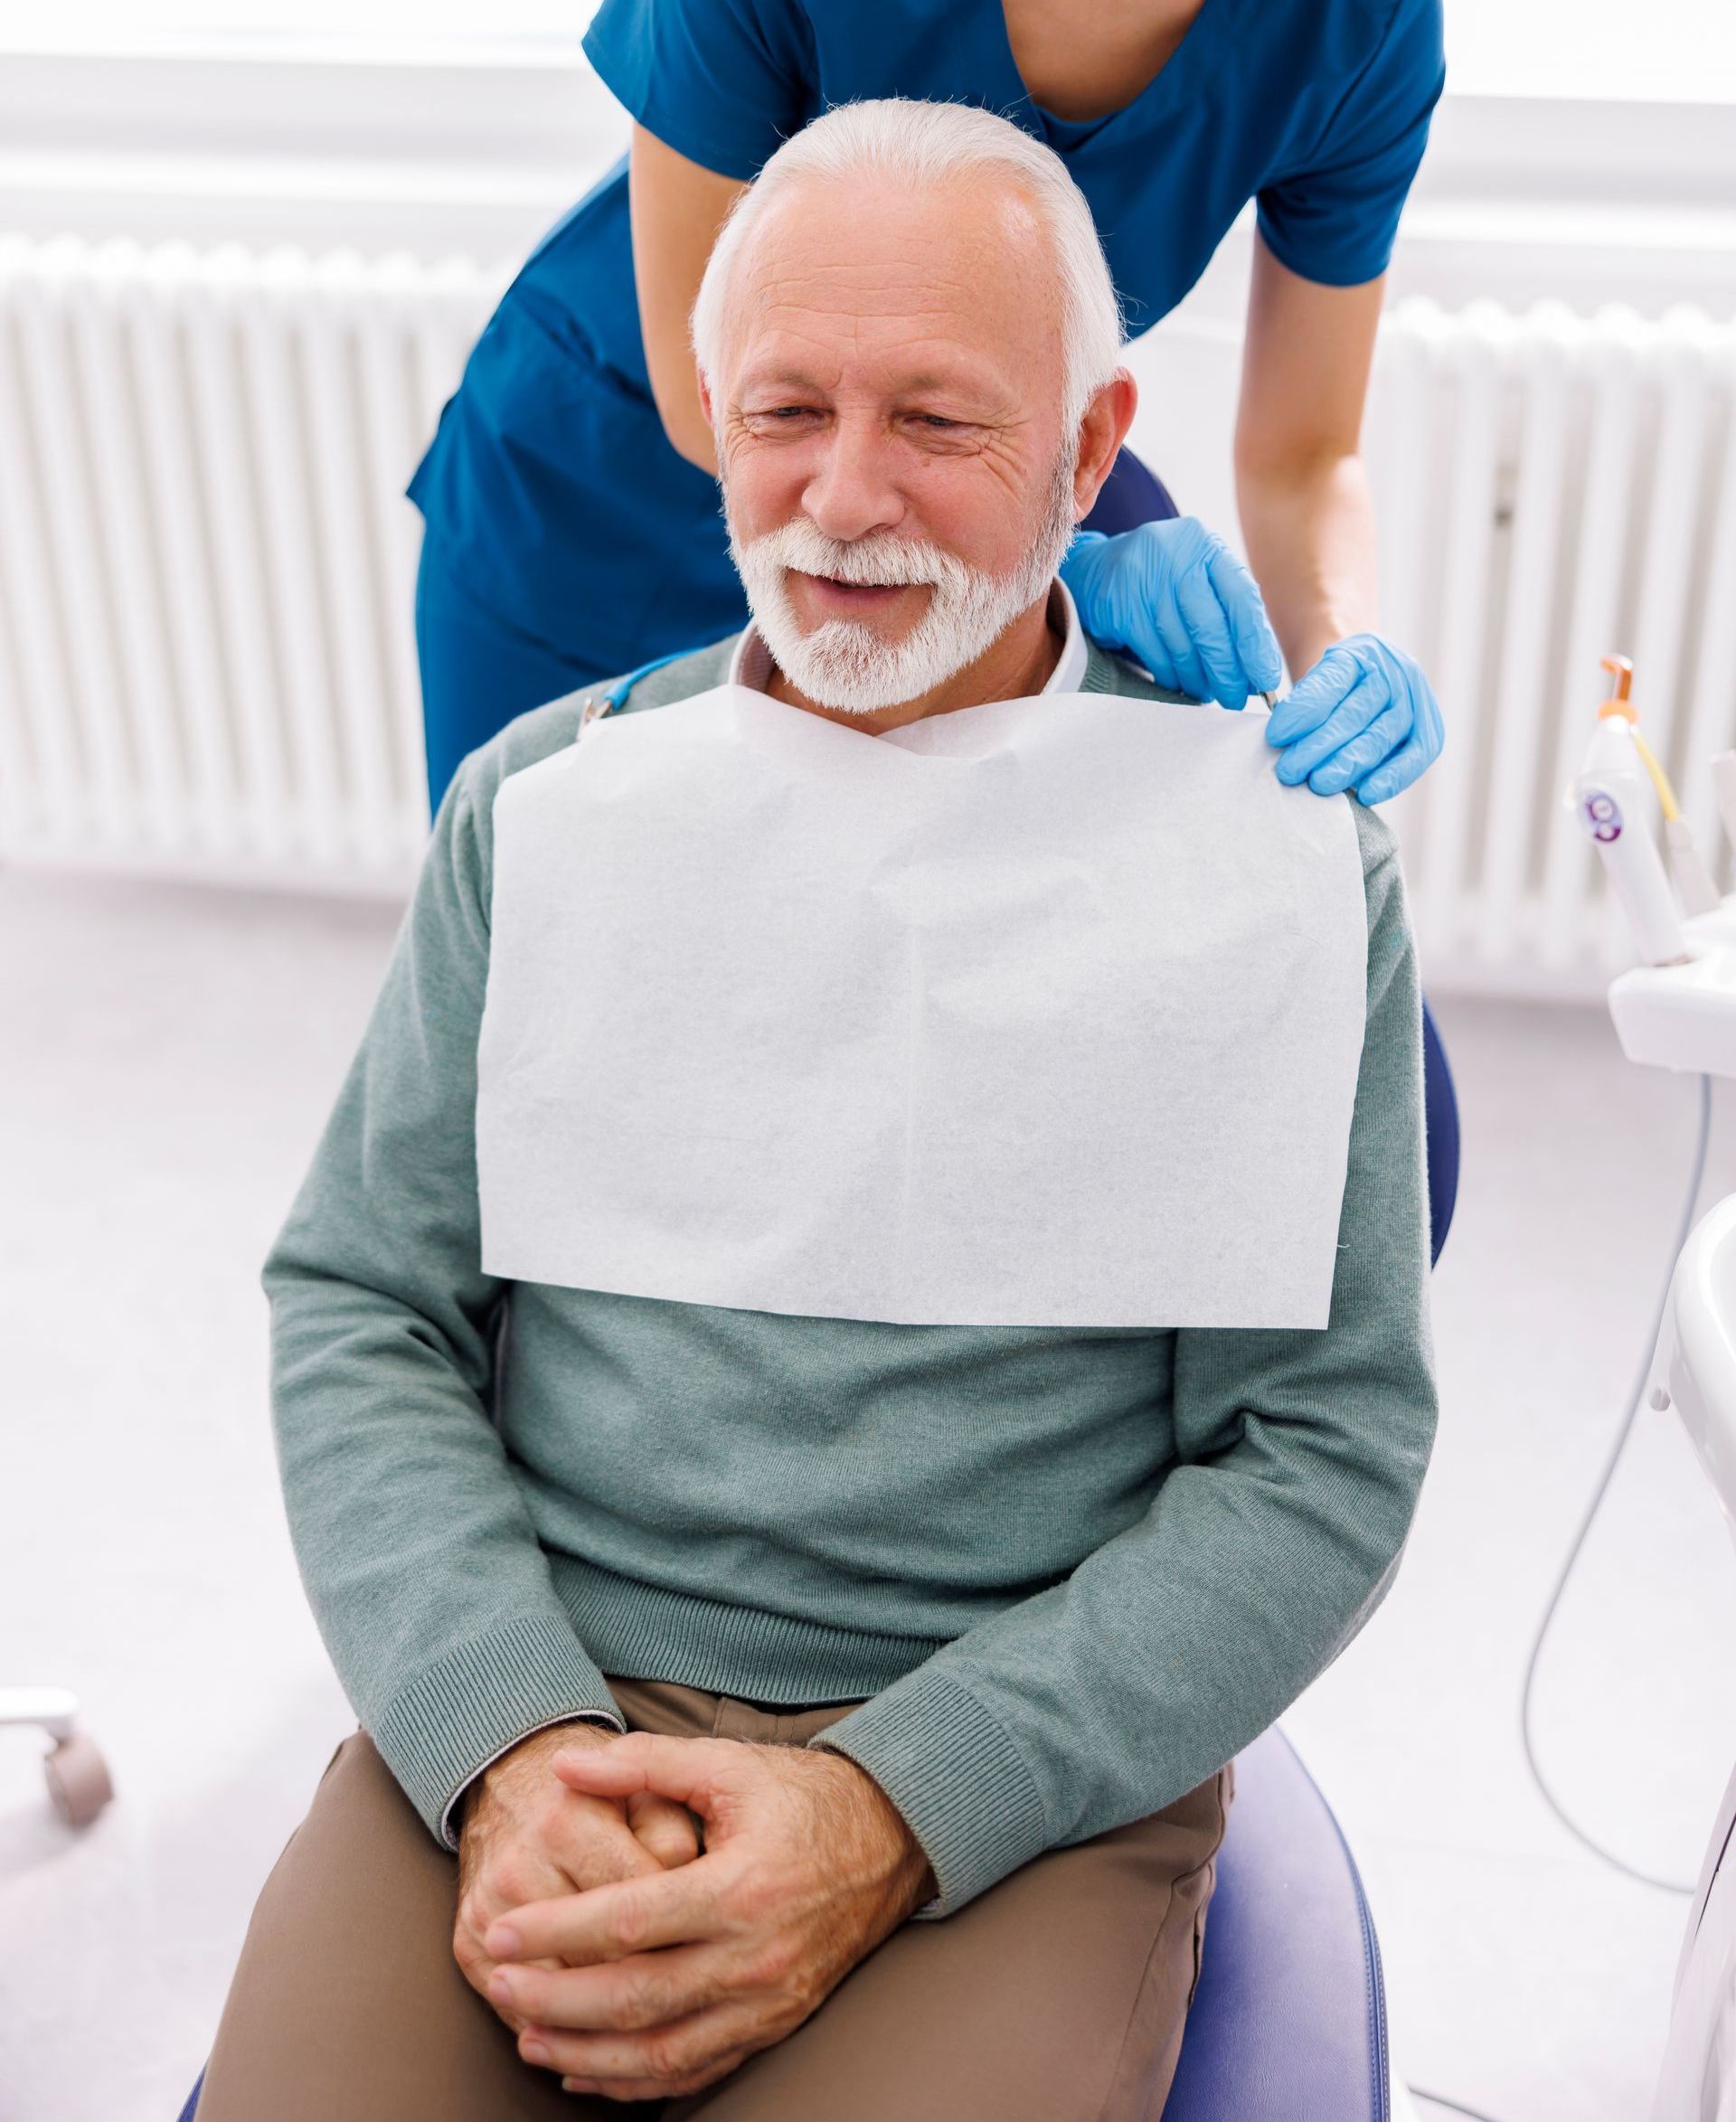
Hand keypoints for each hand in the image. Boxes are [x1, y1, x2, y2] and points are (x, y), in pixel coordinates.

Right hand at [452, 1722, 700, 2034]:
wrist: (516, 1788)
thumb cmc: (602, 1799)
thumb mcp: (646, 1794)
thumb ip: (674, 1837)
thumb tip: (688, 1903)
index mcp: (567, 1820)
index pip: (635, 1907)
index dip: (681, 1931)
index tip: (707, 1944)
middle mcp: (517, 1866)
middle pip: (598, 1959)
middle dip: (650, 1979)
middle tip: (687, 1987)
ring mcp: (486, 1910)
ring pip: (562, 1996)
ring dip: (607, 2015)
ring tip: (652, 2016)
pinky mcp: (468, 1944)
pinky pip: (522, 2012)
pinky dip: (564, 2031)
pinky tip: (603, 2032)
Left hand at [481, 1731, 936, 2101]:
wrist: (890, 1840)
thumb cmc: (802, 1796)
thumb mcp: (727, 1763)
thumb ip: (645, 1763)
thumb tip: (566, 1764)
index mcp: (740, 1887)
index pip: (628, 1922)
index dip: (556, 1931)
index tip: (499, 1931)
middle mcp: (755, 1955)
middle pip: (636, 1997)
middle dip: (555, 1999)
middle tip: (497, 1984)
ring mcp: (769, 2001)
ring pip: (661, 2050)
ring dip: (585, 2052)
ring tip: (526, 2036)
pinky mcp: (776, 2025)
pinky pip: (696, 2070)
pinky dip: (634, 2080)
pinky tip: (587, 2072)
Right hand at [1059, 517, 1282, 708]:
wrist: (1095, 570)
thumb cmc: (1160, 580)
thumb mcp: (1197, 576)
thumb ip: (1227, 610)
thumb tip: (1257, 668)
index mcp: (1205, 545)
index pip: (1242, 598)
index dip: (1256, 644)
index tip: (1265, 679)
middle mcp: (1176, 554)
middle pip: (1211, 625)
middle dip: (1227, 670)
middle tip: (1236, 698)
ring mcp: (1144, 578)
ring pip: (1182, 644)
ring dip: (1198, 678)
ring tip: (1207, 693)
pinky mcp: (1119, 605)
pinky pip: (1155, 653)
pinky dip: (1170, 675)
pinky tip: (1179, 684)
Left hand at [1265, 632, 1443, 803]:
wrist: (1370, 681)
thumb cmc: (1334, 689)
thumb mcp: (1315, 682)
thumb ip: (1305, 704)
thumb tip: (1283, 741)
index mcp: (1360, 652)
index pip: (1331, 682)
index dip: (1304, 710)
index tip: (1276, 736)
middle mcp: (1394, 672)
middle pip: (1355, 714)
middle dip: (1319, 746)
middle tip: (1290, 771)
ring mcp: (1416, 700)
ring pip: (1381, 736)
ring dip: (1349, 764)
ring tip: (1319, 784)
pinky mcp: (1429, 731)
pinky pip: (1414, 756)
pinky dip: (1391, 778)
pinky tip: (1366, 794)